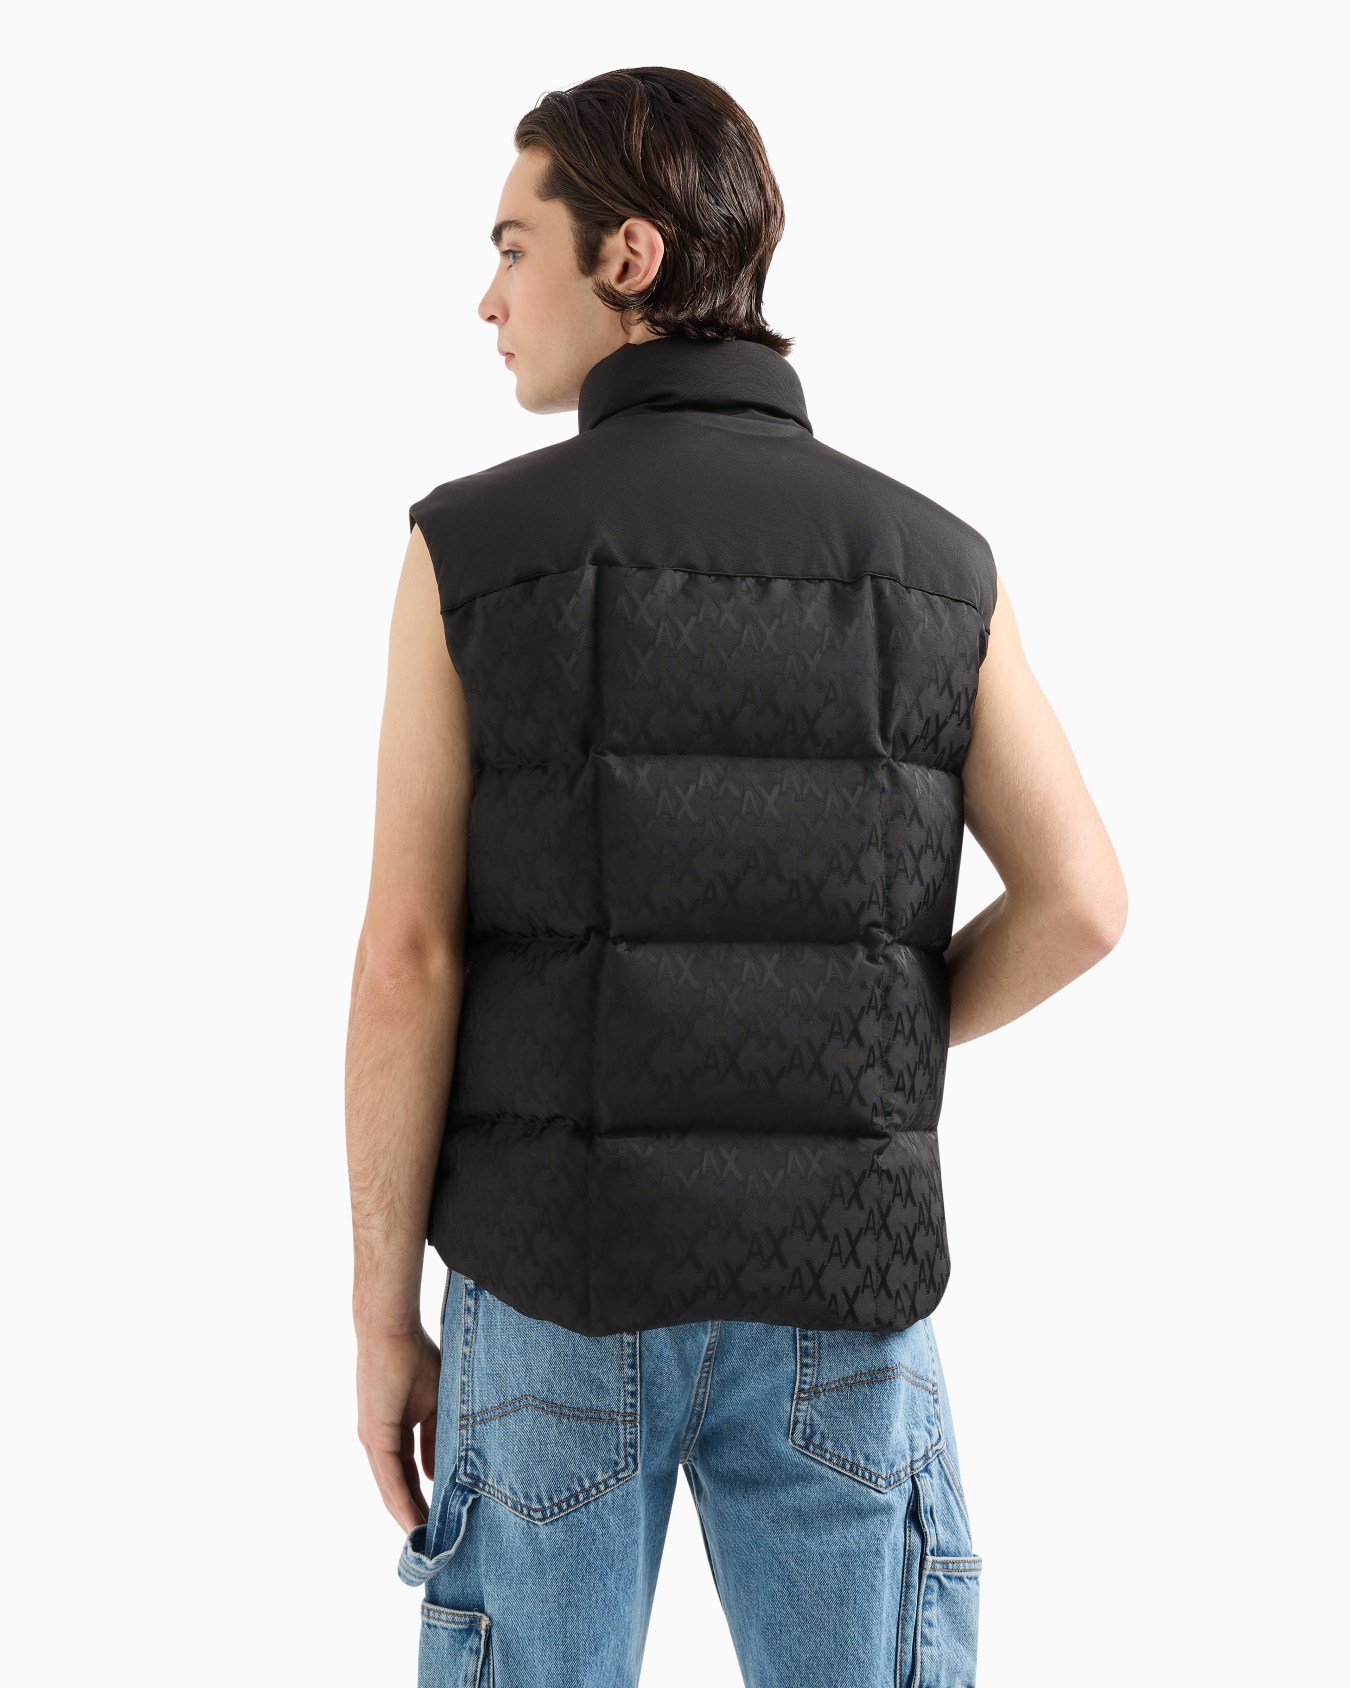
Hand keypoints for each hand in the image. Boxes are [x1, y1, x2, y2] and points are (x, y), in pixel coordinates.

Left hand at [355, 1325, 441, 1532]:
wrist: (392, 1330)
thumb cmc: (415, 1357)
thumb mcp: (434, 1403)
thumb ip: (435, 1437)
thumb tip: (437, 1472)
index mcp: (393, 1432)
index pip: (409, 1474)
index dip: (423, 1497)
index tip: (440, 1519)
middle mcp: (378, 1442)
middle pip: (398, 1488)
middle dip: (414, 1515)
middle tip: (432, 1543)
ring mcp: (374, 1441)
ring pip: (391, 1488)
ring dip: (406, 1516)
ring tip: (424, 1543)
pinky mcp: (375, 1436)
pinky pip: (389, 1475)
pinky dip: (401, 1500)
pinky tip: (411, 1520)